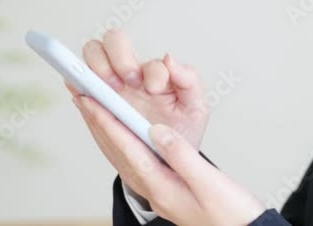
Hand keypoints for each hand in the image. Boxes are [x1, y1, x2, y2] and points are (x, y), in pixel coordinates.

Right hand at [70, 28, 208, 150]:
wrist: (161, 162)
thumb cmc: (179, 131)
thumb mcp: (195, 109)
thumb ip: (189, 80)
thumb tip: (169, 58)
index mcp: (156, 75)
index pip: (149, 60)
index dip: (151, 71)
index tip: (152, 89)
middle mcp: (129, 74)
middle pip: (113, 40)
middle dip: (117, 56)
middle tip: (125, 82)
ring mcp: (108, 85)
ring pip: (91, 53)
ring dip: (95, 65)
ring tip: (106, 88)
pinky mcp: (91, 100)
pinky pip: (75, 83)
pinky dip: (75, 83)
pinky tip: (85, 95)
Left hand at [73, 92, 265, 224]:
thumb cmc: (229, 213)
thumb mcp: (208, 182)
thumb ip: (181, 156)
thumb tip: (157, 132)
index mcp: (162, 188)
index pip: (128, 149)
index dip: (109, 123)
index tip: (92, 102)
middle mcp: (156, 190)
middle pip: (120, 152)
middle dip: (100, 124)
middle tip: (83, 98)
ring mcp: (161, 190)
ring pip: (126, 155)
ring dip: (109, 131)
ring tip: (95, 109)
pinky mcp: (168, 187)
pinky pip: (138, 159)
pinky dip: (126, 141)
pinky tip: (126, 132)